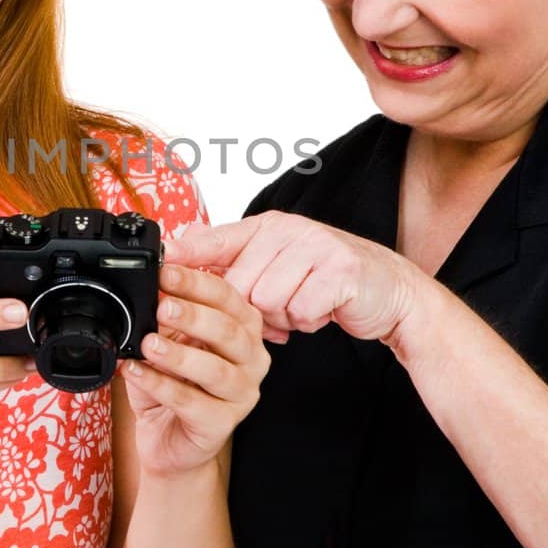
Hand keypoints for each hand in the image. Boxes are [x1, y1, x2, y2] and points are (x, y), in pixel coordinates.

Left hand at [121, 262, 269, 477]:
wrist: (169, 439)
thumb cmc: (173, 384)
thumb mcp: (167, 340)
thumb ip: (164, 317)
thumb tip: (149, 288)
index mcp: (243, 328)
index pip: (226, 297)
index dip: (195, 283)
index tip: (164, 272)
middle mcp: (251, 358)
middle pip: (228, 331)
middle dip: (192, 315)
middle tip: (161, 306)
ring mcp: (242, 393)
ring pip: (216, 370)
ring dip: (179, 354)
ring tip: (147, 344)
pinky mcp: (223, 424)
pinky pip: (193, 403)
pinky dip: (161, 385)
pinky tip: (137, 372)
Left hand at [164, 211, 425, 346]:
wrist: (389, 290)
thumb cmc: (328, 279)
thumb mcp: (279, 262)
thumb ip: (236, 260)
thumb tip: (184, 252)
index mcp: (269, 226)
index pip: (218, 240)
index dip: (188, 256)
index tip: (159, 266)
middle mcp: (289, 230)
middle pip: (239, 285)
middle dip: (254, 309)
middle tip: (279, 307)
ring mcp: (315, 247)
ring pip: (268, 301)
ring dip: (283, 316)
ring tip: (302, 306)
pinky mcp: (338, 271)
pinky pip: (300, 310)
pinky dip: (308, 320)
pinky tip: (321, 310)